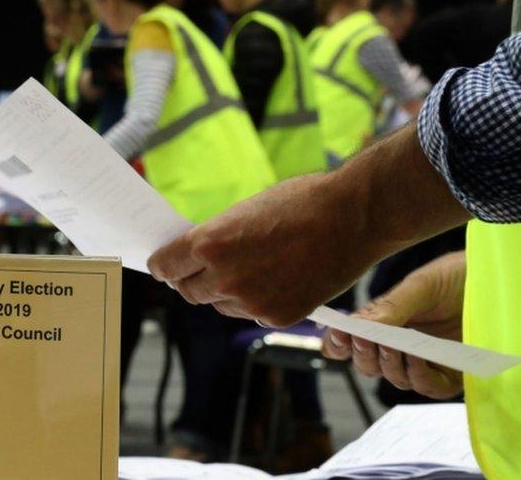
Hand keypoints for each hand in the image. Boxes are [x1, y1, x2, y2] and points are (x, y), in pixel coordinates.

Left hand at [147, 125, 470, 327]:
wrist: (355, 216)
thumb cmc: (301, 202)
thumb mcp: (244, 211)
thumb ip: (216, 238)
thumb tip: (197, 255)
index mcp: (209, 243)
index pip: (165, 266)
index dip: (165, 265)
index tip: (167, 265)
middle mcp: (223, 277)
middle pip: (188, 290)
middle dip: (192, 279)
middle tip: (204, 269)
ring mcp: (250, 302)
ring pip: (220, 304)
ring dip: (225, 292)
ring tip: (253, 268)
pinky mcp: (276, 317)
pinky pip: (250, 315)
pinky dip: (256, 302)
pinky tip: (278, 280)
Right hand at [322, 252, 464, 398]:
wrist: (496, 279)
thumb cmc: (457, 276)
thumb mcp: (420, 286)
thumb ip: (389, 308)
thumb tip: (357, 327)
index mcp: (386, 322)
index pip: (352, 342)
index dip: (338, 345)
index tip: (335, 339)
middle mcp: (402, 345)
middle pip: (369, 365)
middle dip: (363, 356)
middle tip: (364, 341)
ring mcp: (426, 361)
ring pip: (395, 378)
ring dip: (390, 365)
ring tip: (396, 346)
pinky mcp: (452, 374)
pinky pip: (429, 387)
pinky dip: (419, 378)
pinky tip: (417, 360)